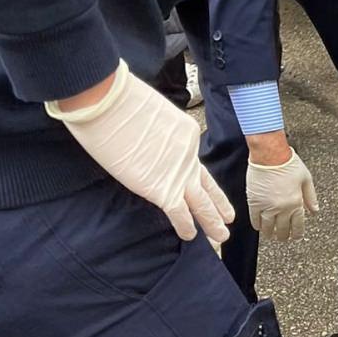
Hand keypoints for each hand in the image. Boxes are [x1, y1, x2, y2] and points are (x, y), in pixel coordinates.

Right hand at [47, 61, 232, 243]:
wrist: (109, 102)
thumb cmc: (117, 100)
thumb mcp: (146, 111)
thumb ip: (152, 131)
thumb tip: (142, 141)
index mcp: (186, 132)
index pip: (190, 158)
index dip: (190, 172)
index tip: (193, 182)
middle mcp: (188, 153)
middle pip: (207, 183)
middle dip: (219, 204)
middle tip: (229, 218)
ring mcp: (178, 171)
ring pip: (202, 203)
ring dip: (212, 221)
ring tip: (221, 236)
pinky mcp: (162, 187)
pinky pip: (180, 213)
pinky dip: (186, 226)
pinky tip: (189, 236)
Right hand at [246, 147, 318, 242]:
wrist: (270, 155)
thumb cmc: (288, 163)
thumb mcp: (306, 179)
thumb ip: (310, 197)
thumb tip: (314, 211)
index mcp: (296, 203)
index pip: (297, 225)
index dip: (296, 233)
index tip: (296, 237)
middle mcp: (282, 207)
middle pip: (282, 229)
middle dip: (283, 236)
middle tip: (283, 238)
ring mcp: (267, 206)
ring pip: (268, 227)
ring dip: (270, 234)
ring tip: (271, 236)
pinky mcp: (254, 202)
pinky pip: (255, 218)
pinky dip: (258, 225)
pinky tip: (260, 227)